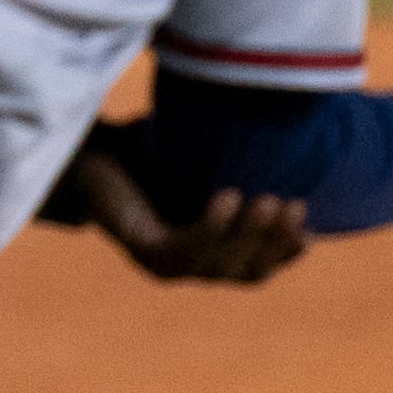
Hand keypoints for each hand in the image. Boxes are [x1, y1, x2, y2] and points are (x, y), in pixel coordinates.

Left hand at [62, 148, 309, 284]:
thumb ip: (237, 154)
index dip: (285, 253)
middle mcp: (188, 265)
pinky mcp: (142, 251)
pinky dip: (210, 226)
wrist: (83, 152)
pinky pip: (185, 246)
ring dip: (249, 236)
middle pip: (246, 271)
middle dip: (274, 243)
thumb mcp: (198, 157)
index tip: (309, 228)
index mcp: (206, 251)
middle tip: (293, 206)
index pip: (256, 266)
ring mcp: (164, 264)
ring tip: (271, 201)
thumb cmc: (143, 152)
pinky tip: (228, 198)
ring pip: (220, 264)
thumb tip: (284, 120)